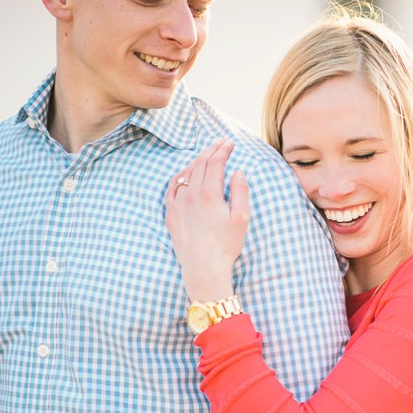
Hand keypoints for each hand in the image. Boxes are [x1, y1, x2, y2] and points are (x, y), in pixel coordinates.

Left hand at [165, 139, 249, 302]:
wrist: (203, 269)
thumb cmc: (226, 246)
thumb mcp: (241, 218)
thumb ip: (240, 192)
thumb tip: (238, 172)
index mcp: (209, 194)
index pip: (215, 163)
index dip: (223, 150)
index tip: (230, 143)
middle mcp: (190, 195)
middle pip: (199, 164)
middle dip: (211, 150)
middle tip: (221, 143)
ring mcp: (178, 204)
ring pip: (185, 173)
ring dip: (196, 161)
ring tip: (206, 155)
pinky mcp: (170, 214)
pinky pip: (172, 188)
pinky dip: (180, 176)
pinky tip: (185, 173)